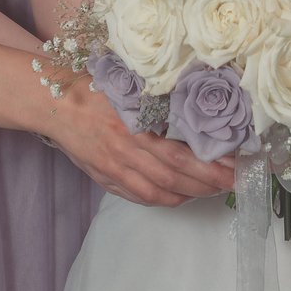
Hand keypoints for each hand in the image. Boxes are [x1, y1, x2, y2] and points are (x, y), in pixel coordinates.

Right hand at [44, 89, 236, 205]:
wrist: (56, 103)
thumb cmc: (97, 91)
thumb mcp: (130, 90)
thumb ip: (157, 106)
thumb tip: (197, 119)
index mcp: (134, 124)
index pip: (179, 153)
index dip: (208, 165)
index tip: (233, 165)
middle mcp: (125, 150)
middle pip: (174, 176)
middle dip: (208, 183)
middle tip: (233, 183)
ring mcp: (114, 168)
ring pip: (158, 192)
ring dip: (189, 195)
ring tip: (212, 190)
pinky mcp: (105, 178)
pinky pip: (139, 197)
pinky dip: (164, 199)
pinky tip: (180, 195)